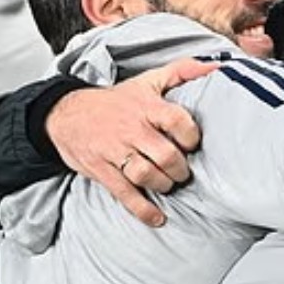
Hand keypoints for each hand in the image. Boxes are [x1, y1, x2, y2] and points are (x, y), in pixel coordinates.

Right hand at [46, 58, 215, 226]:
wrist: (66, 114)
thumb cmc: (116, 101)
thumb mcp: (148, 81)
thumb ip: (183, 71)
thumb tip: (217, 65)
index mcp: (146, 107)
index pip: (177, 121)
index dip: (190, 136)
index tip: (192, 143)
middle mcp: (131, 129)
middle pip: (164, 155)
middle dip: (180, 168)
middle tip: (183, 171)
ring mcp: (114, 151)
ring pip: (145, 175)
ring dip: (164, 185)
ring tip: (168, 183)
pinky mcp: (101, 170)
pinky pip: (125, 193)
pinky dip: (143, 209)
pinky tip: (157, 217)